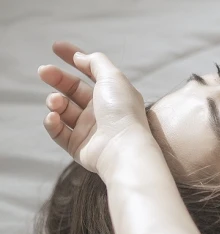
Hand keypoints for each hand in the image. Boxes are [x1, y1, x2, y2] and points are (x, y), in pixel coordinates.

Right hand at [39, 42, 151, 179]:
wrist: (123, 148)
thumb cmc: (122, 111)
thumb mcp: (113, 77)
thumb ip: (96, 62)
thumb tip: (80, 56)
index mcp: (112, 94)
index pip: (90, 72)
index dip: (74, 58)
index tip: (56, 47)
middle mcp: (101, 111)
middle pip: (73, 90)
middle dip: (57, 79)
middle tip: (44, 71)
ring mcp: (90, 129)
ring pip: (63, 110)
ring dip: (54, 102)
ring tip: (55, 102)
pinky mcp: (79, 147)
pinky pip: (59, 132)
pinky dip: (52, 123)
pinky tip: (53, 116)